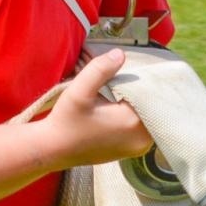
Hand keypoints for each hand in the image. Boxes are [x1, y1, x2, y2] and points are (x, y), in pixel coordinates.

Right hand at [42, 49, 152, 168]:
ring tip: (124, 90)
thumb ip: (100, 69)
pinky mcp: (131, 151)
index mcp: (133, 123)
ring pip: (149, 117)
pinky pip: (143, 128)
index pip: (150, 94)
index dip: (141, 80)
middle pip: (152, 106)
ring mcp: (138, 148)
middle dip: (141, 91)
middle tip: (127, 77)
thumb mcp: (79, 91)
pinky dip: (135, 116)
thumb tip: (120, 53)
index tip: (129, 71)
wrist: (53, 149)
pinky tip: (121, 107)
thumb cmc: (65, 121)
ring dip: (138, 103)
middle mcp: (142, 139)